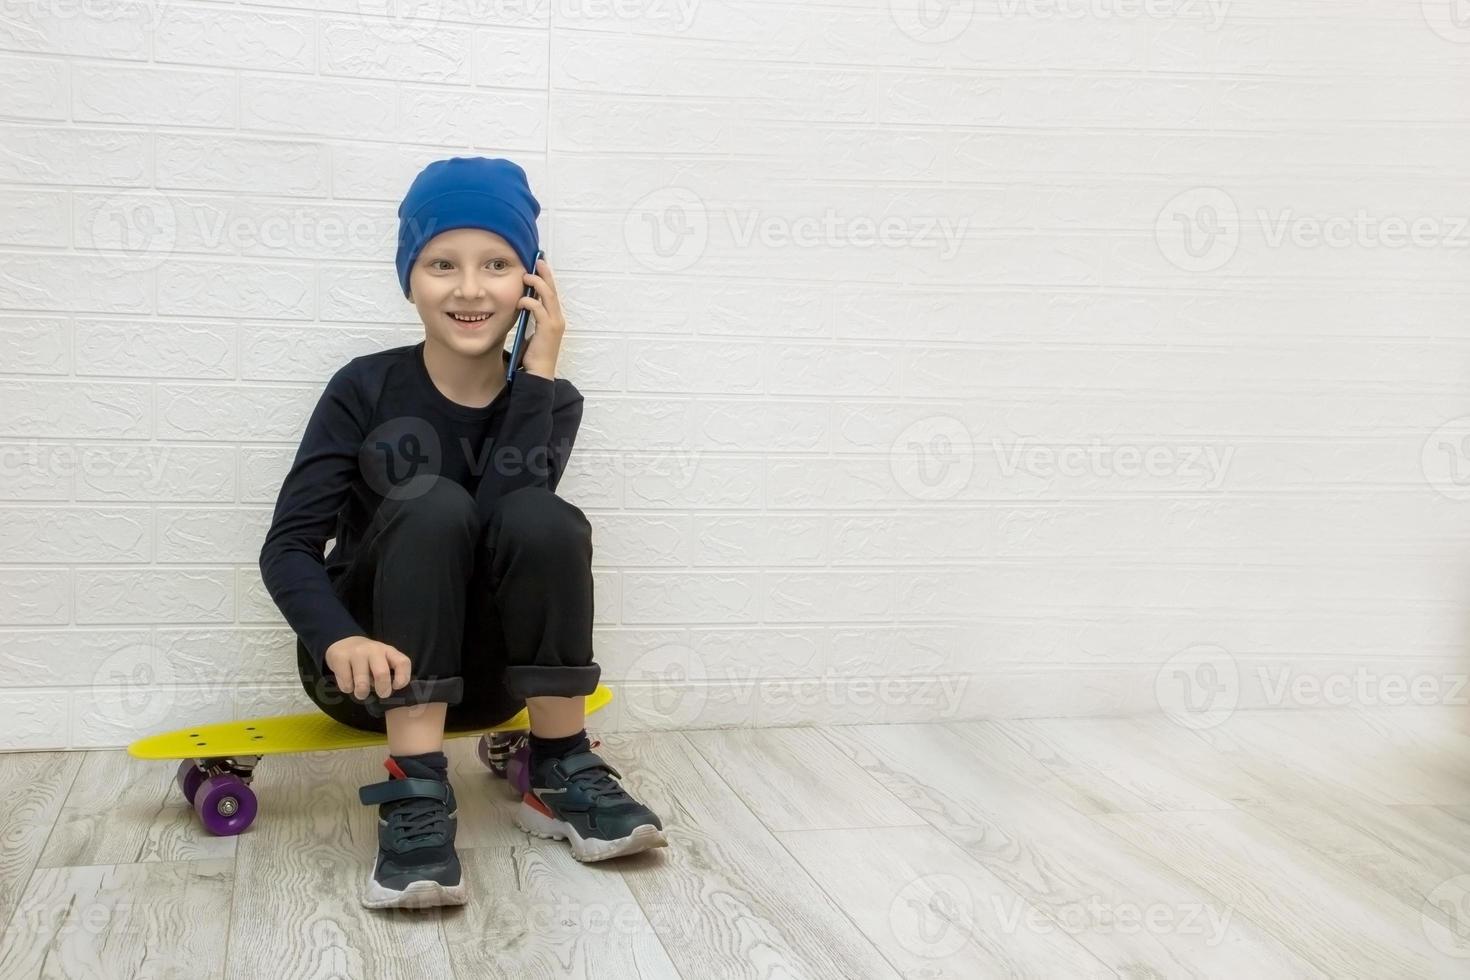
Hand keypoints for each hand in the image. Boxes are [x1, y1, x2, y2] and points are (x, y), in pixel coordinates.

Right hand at [324, 635, 412, 700]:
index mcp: (388, 651)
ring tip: (361, 692)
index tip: (396, 687)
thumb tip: (389, 692)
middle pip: (382, 673)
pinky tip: (348, 682)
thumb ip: (389, 673)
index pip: (402, 662)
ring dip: (362, 693)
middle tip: (381, 694)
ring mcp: (356, 653)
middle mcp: (373, 649)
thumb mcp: (382, 661)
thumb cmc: (368, 659)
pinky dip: (348, 689)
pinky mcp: (339, 658)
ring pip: (362, 683)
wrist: (343, 644)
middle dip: (383, 690)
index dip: (403, 678)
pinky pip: (346, 683)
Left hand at [519, 256, 565, 378]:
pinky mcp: (548, 329)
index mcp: (554, 318)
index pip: (551, 294)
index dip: (546, 279)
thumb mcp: (531, 332)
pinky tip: (520, 300)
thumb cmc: (533, 354)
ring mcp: (555, 323)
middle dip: (545, 274)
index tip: (539, 266)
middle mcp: (558, 318)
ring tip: (527, 276)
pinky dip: (530, 302)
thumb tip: (520, 304)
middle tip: (538, 260)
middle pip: (553, 290)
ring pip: (548, 296)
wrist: (538, 373)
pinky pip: (539, 309)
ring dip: (537, 284)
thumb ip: (529, 318)